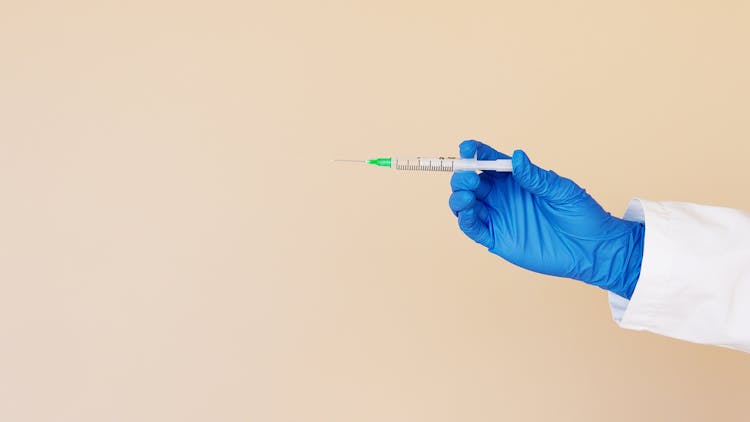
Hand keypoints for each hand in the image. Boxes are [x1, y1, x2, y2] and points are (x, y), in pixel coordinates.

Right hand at [448, 140, 644, 298]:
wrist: (591, 248)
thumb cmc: (580, 214)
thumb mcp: (561, 190)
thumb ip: (535, 177)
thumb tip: (516, 157)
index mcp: (515, 179)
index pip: (488, 161)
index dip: (475, 152)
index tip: (468, 147)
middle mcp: (502, 196)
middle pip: (470, 182)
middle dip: (463, 176)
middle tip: (469, 178)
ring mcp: (498, 217)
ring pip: (465, 205)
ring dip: (459, 197)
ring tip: (468, 196)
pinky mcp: (498, 239)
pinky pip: (474, 229)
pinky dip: (465, 220)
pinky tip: (468, 212)